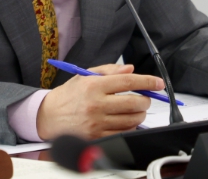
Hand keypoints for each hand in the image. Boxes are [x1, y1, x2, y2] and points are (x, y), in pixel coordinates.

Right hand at [36, 64, 163, 140]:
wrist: (49, 117)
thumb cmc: (69, 95)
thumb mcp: (85, 76)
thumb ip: (109, 71)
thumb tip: (130, 69)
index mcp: (94, 86)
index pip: (127, 82)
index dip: (147, 82)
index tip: (158, 83)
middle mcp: (96, 104)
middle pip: (134, 102)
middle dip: (145, 99)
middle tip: (144, 97)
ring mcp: (97, 123)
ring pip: (131, 119)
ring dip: (139, 114)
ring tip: (135, 109)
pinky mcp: (97, 137)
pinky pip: (123, 133)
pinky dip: (130, 126)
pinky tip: (125, 120)